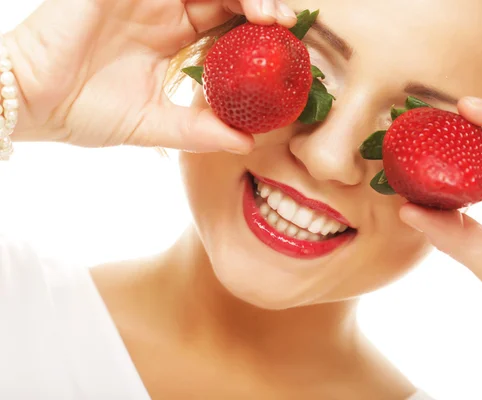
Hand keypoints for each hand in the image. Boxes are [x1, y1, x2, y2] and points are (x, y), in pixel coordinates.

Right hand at [6, 0, 296, 152]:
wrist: (31, 104)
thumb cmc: (84, 114)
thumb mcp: (155, 125)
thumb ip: (199, 130)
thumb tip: (247, 142)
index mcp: (172, 41)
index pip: (226, 25)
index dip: (257, 30)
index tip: (287, 46)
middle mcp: (163, 13)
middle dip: (259, 6)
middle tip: (285, 24)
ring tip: (268, 16)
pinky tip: (229, 0)